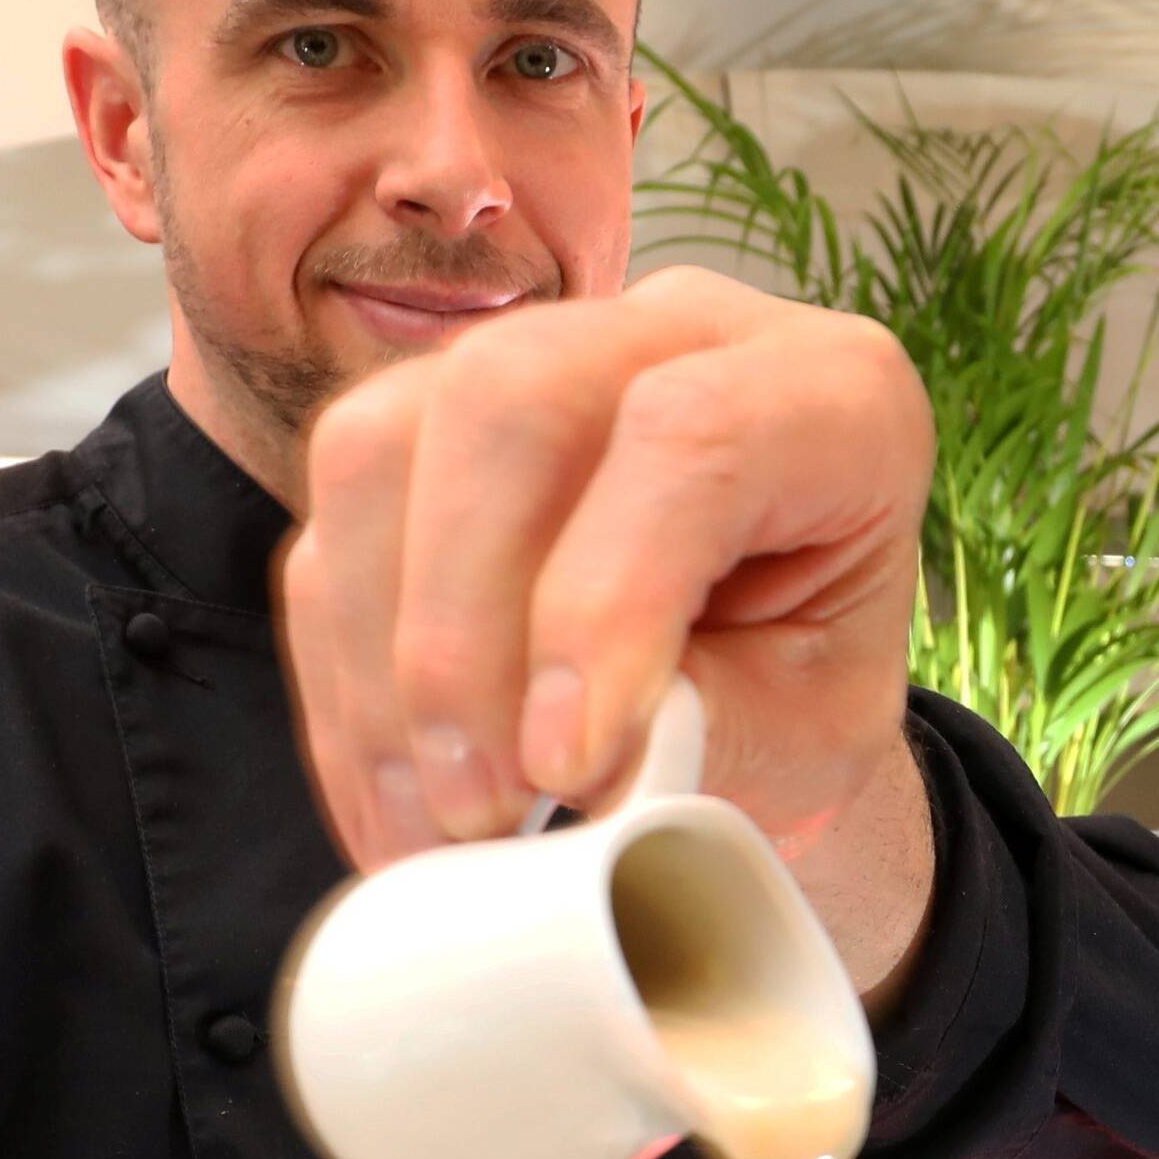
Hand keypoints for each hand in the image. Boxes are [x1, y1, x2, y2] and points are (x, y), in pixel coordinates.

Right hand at [276, 269, 939, 976]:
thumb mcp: (812, 735)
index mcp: (826, 390)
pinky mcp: (421, 429)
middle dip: (462, 629)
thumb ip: (711, 726)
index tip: (569, 764)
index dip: (603, 602)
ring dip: (381, 664)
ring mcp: (529, 359)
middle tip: (483, 808)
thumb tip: (559, 752)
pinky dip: (345, 685)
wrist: (765, 689)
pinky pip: (332, 530)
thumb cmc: (807, 693)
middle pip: (504, 399)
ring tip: (434, 825)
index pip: (691, 434)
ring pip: (379, 446)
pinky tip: (395, 798)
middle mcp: (672, 334)